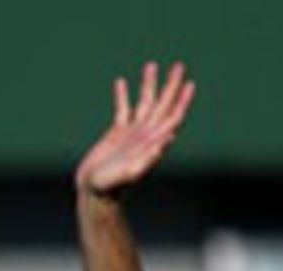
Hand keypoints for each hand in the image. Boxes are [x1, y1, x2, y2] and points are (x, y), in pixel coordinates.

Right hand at [76, 61, 195, 198]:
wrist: (94, 193)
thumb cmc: (110, 187)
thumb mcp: (129, 173)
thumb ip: (147, 159)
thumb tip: (168, 139)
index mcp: (152, 143)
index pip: (172, 118)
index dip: (181, 102)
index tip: (189, 84)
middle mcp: (145, 136)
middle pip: (162, 106)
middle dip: (171, 86)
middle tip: (178, 66)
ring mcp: (131, 134)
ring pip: (143, 104)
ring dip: (148, 85)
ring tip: (151, 65)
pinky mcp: (116, 134)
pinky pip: (122, 110)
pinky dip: (122, 96)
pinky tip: (121, 82)